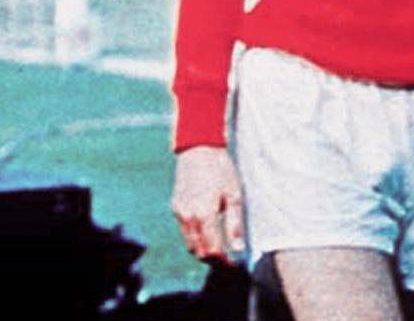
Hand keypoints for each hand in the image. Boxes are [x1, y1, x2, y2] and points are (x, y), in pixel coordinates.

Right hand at [171, 144, 245, 265]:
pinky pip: (184, 230)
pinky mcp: (175, 206)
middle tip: (227, 260)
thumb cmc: (220, 170)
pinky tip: (207, 232)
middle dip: (213, 260)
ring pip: (189, 243)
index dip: (224, 262)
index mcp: (205, 214)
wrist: (198, 148)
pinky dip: (194, 238)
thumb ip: (235, 224)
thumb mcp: (234, 195)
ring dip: (203, 251)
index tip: (234, 264)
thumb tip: (238, 248)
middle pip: (199, 251)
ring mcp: (180, 211)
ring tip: (218, 249)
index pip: (213, 250)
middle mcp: (188, 216)